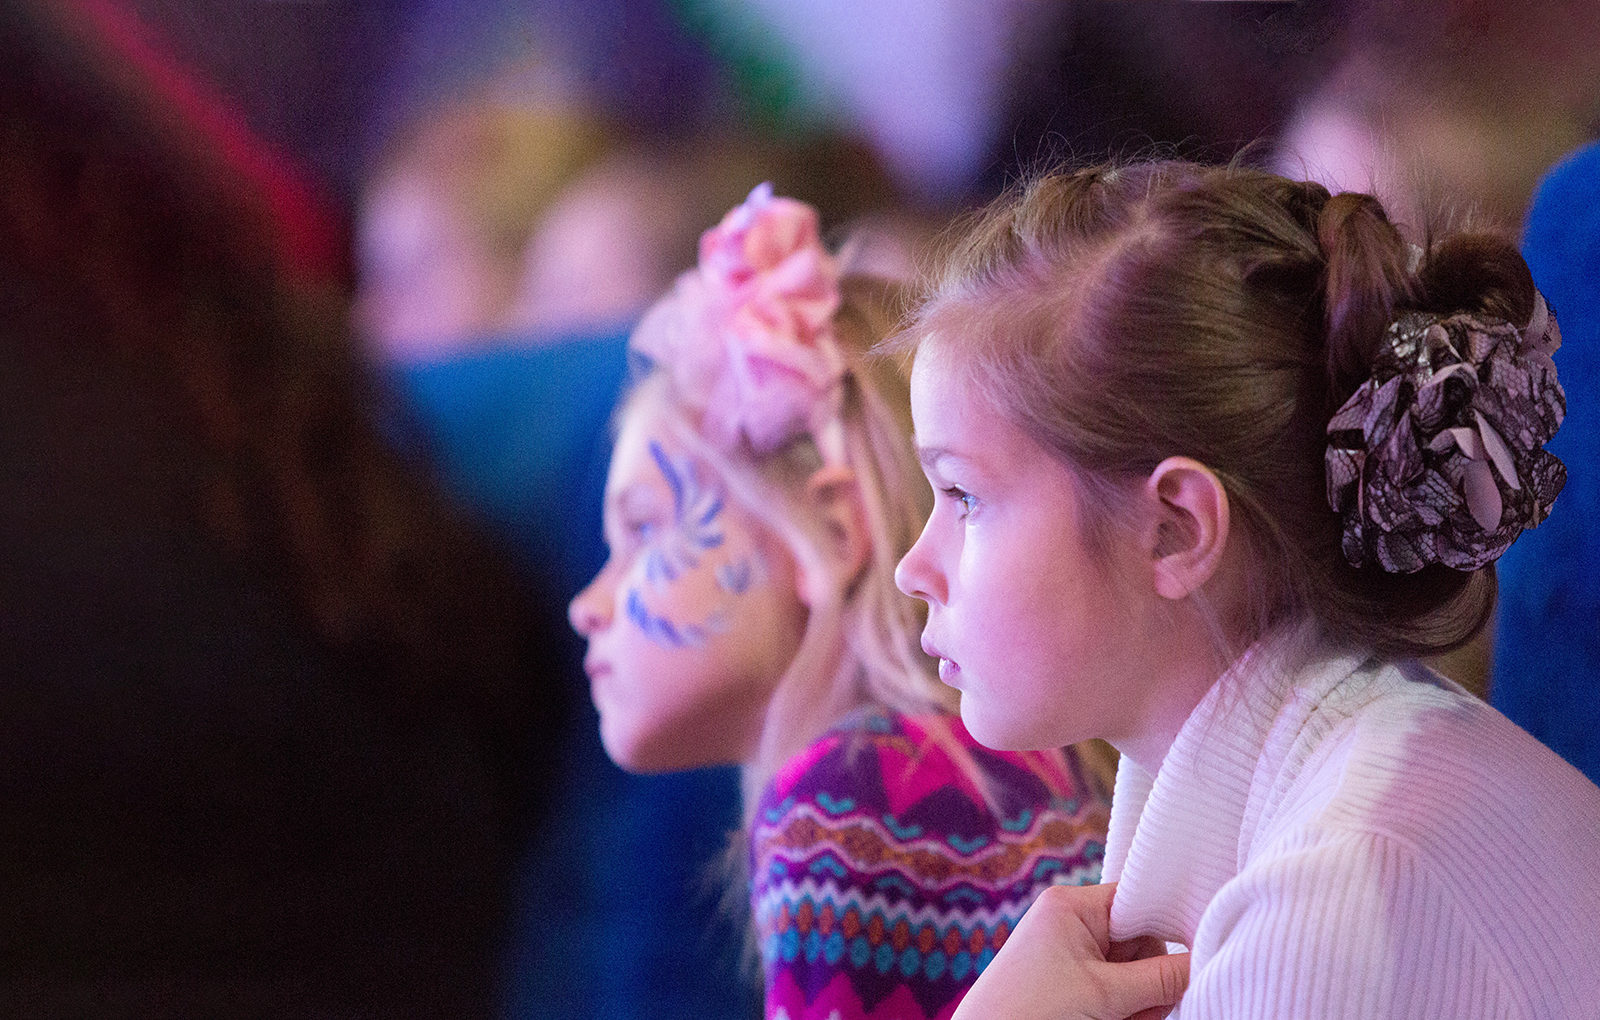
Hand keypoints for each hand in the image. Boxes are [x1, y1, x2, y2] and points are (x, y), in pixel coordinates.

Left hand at [951, 882, 1189, 1019]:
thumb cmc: (1032, 1011)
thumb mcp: (1104, 995)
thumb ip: (1161, 979)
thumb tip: (1207, 961)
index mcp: (1072, 905)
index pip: (1139, 898)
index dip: (1169, 923)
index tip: (1198, 946)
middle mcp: (1071, 922)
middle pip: (1141, 941)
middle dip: (1150, 978)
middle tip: (1142, 1007)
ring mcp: (1071, 953)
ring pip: (1133, 971)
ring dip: (1140, 1000)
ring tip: (1123, 1019)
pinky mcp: (1072, 982)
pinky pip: (1117, 989)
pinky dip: (1125, 1010)